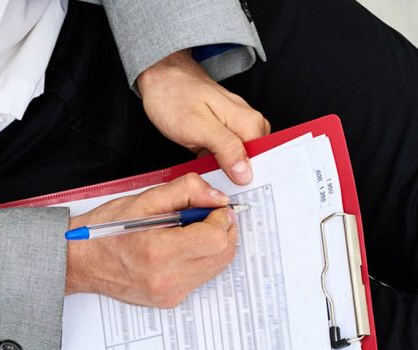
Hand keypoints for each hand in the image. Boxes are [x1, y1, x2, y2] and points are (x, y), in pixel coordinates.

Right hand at [66, 173, 238, 307]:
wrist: (81, 262)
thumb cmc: (104, 231)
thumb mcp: (143, 200)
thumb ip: (185, 191)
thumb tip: (217, 198)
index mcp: (158, 252)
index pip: (215, 238)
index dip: (221, 217)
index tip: (212, 207)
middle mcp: (166, 279)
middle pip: (223, 255)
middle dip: (223, 230)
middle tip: (207, 216)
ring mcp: (169, 293)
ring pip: (216, 268)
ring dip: (213, 246)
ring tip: (191, 231)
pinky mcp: (170, 300)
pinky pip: (201, 278)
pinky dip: (200, 260)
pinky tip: (181, 249)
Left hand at [137, 49, 269, 184]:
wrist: (160, 77)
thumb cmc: (175, 97)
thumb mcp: (198, 126)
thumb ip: (225, 148)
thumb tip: (246, 172)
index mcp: (247, 122)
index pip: (264, 159)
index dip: (256, 180)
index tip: (244, 197)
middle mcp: (246, 124)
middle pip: (255, 162)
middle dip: (243, 181)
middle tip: (226, 197)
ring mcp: (234, 128)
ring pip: (239, 161)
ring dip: (229, 176)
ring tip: (216, 188)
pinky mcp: (220, 134)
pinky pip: (226, 157)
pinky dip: (218, 169)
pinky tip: (209, 177)